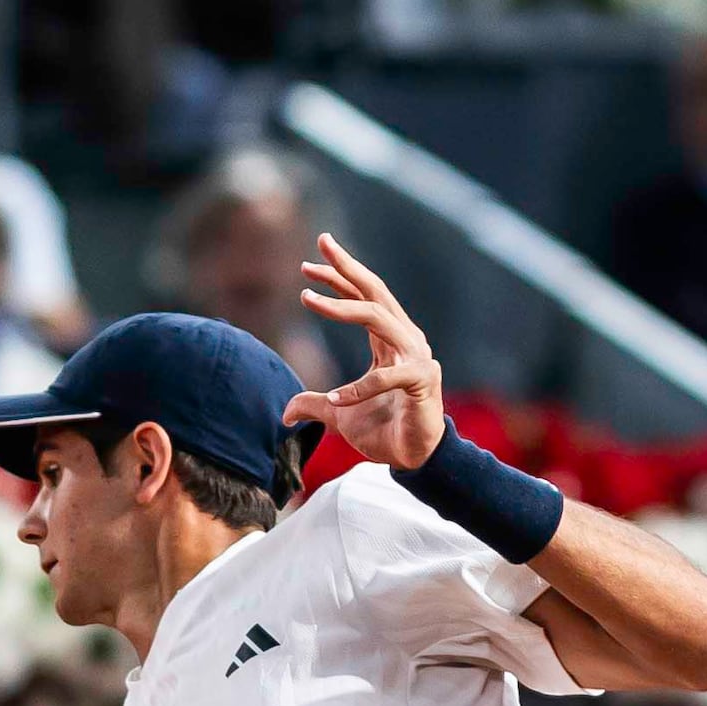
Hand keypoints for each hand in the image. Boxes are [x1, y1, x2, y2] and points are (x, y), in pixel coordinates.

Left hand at [281, 234, 444, 471]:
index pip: (364, 297)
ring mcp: (417, 357)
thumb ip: (315, 405)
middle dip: (346, 267)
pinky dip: (357, 388)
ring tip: (306, 298)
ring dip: (341, 307)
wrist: (414, 458)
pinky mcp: (421, 382)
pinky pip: (385, 377)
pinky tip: (334, 397)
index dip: (340, 275)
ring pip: (377, 319)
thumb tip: (285, 412)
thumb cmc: (385, 430)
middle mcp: (406, 339)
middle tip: (319, 247)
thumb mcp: (339, 415)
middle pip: (374, 292)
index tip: (311, 261)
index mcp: (389, 339)